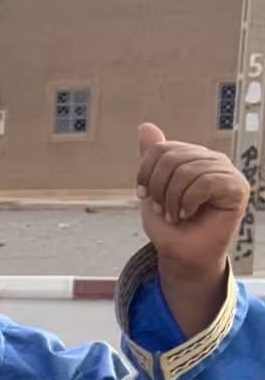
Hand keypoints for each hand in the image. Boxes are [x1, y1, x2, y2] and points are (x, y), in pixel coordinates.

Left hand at [136, 122, 249, 281]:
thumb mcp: (152, 188)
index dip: (145, 173)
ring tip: (175, 214)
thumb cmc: (170, 225)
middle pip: (171, 158)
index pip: (160, 148)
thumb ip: (151, 158)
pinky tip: (187, 213)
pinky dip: (188, 201)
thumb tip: (145, 125)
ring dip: (172, 199)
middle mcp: (210, 160)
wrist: (183, 254)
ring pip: (187, 170)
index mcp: (191, 157)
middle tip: (162, 209)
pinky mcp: (236, 187)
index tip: (144, 195)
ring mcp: (225, 171)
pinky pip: (205, 182)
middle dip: (158, 189)